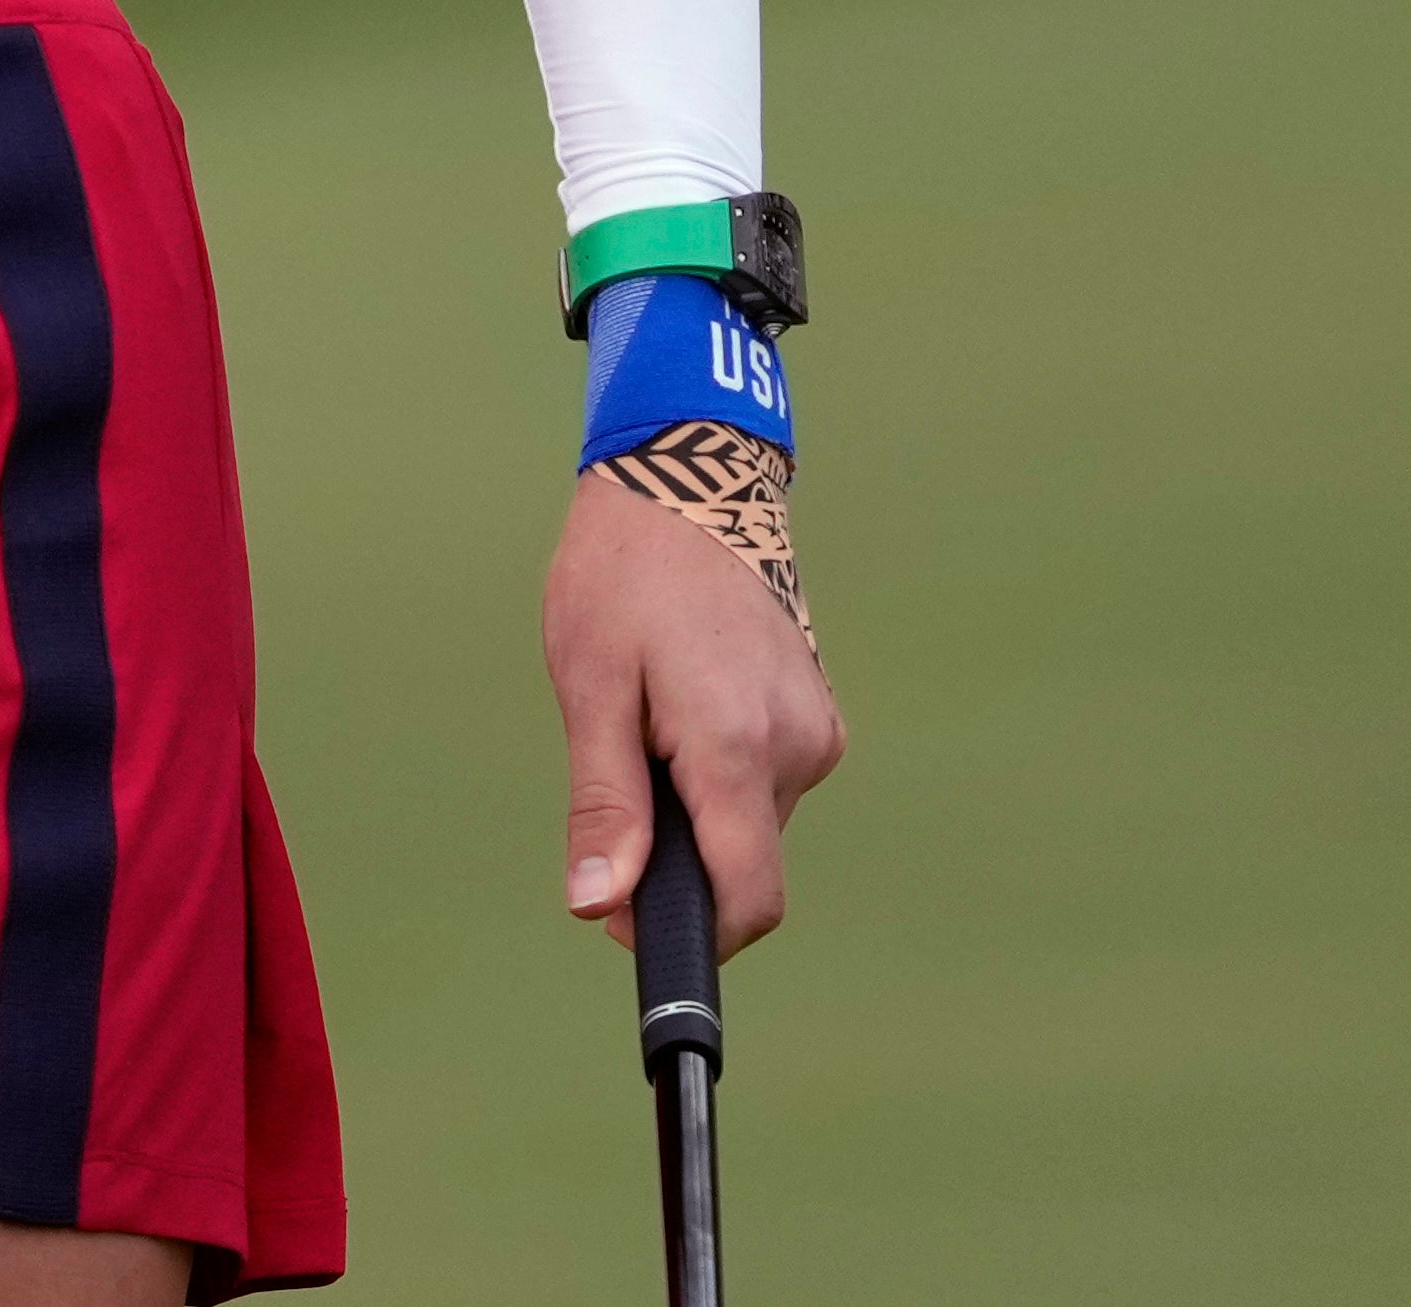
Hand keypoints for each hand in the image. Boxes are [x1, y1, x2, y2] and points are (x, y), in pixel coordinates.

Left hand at [547, 450, 842, 950]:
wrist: (692, 475)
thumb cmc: (626, 574)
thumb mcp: (591, 686)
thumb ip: (605, 803)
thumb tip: (599, 905)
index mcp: (739, 746)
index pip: (748, 899)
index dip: (690, 935)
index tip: (631, 921)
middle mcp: (798, 747)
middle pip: (742, 864)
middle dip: (677, 853)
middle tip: (617, 770)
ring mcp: (817, 730)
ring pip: (752, 824)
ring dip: (696, 807)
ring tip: (648, 719)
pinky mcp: (819, 716)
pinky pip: (767, 783)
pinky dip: (721, 774)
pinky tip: (683, 707)